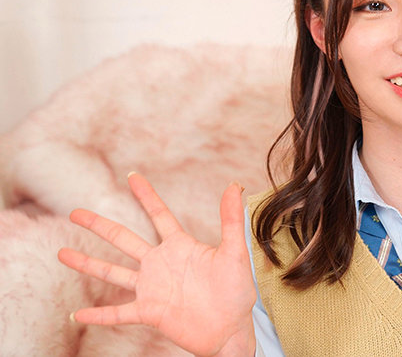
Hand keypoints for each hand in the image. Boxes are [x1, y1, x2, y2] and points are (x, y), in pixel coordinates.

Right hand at [58, 173, 256, 355]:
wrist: (232, 329)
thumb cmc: (236, 292)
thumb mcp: (234, 253)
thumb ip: (230, 220)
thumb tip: (235, 185)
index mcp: (180, 247)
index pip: (158, 215)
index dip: (146, 195)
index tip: (132, 175)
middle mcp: (161, 264)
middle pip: (124, 239)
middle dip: (99, 225)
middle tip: (76, 213)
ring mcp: (152, 288)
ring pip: (112, 272)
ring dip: (88, 264)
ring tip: (62, 254)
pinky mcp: (150, 312)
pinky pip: (118, 313)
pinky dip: (98, 315)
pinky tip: (77, 315)